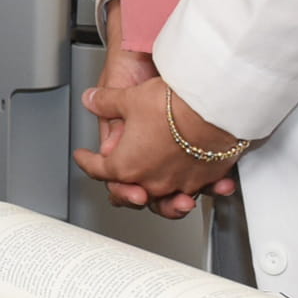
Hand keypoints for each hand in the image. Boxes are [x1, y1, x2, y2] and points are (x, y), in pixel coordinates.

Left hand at [74, 49, 241, 216]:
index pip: (99, 169)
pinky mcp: (205, 178)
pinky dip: (194, 187)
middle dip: (123, 188)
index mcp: (127, 165)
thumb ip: (106, 102)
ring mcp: (180, 182)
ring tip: (154, 189)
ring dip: (161, 198)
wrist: (214, 107)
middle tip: (119, 183)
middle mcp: (153, 180)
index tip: (83, 158)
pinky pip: (196, 190)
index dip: (87, 162)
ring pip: (165, 199)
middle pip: (131, 192)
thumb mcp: (129, 98)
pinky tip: (196, 182)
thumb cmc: (172, 105)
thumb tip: (92, 100)